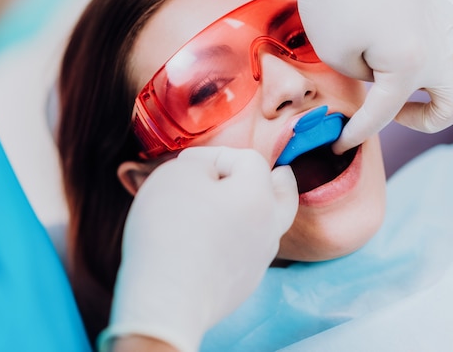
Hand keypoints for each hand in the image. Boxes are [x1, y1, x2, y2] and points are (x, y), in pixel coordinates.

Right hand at [99, 147, 297, 351]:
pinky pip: (248, 253)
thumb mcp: (177, 173)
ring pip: (269, 228)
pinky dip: (239, 240)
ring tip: (248, 205)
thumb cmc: (172, 230)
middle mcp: (268, 228)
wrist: (168, 297)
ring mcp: (258, 260)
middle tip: (281, 173)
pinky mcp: (242, 286)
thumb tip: (208, 173)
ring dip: (259, 212)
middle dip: (279, 182)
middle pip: (285, 198)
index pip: (249, 160)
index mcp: (258, 196)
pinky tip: (220, 240)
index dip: (218, 154)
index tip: (187, 162)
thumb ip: (199, 163)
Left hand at [254, 0, 452, 152]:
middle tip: (390, 115)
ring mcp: (444, 20)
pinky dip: (440, 54)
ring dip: (440, 87)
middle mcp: (438, 45)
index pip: (384, 115)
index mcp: (411, 63)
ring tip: (404, 85)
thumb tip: (379, 81)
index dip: (357, 135)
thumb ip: (366, 81)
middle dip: (423, 121)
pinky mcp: (438, 2)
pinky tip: (409, 52)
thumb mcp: (337, 55)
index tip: (337, 144)